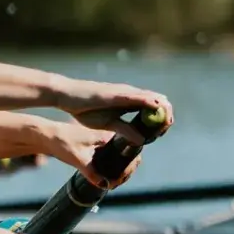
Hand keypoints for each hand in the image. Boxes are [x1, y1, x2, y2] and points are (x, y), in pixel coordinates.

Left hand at [34, 119, 142, 189]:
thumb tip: (104, 185)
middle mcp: (110, 138)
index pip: (132, 151)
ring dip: (120, 172)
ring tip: (111, 184)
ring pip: (120, 158)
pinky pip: (111, 159)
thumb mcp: (77, 158)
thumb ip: (91, 172)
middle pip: (129, 157)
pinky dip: (112, 169)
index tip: (118, 179)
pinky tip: (106, 179)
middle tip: (115, 184)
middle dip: (126, 172)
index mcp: (109, 136)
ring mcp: (103, 143)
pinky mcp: (96, 148)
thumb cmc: (61, 142)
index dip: (129, 168)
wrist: (45, 136)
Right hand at [52, 79, 173, 136]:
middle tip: (164, 130)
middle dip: (166, 115)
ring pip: (152, 97)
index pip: (155, 108)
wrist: (67, 95)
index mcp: (131, 102)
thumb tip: (141, 141)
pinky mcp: (116, 93)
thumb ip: (125, 130)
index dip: (162, 119)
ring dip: (162, 109)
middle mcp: (132, 94)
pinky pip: (136, 97)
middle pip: (159, 101)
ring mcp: (125, 92)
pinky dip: (148, 102)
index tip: (162, 133)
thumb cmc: (85, 108)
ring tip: (164, 124)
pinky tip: (154, 107)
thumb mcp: (108, 123)